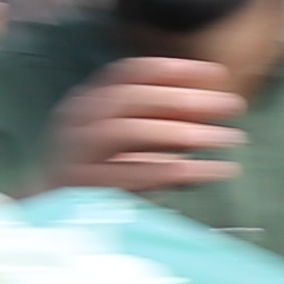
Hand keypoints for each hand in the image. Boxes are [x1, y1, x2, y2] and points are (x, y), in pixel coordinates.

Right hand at [40, 55, 246, 197]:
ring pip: (127, 132)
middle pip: (131, 98)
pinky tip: (210, 171)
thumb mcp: (129, 138)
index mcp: (87, 101)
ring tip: (229, 138)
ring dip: (182, 133)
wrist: (49, 214)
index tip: (218, 73)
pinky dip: (173, 171)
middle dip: (186, 99)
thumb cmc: (99, 169)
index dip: (175, 69)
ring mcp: (74, 153)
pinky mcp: (81, 187)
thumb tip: (213, 105)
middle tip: (234, 105)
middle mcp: (75, 120)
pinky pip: (130, 174)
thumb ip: (163, 120)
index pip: (129, 72)